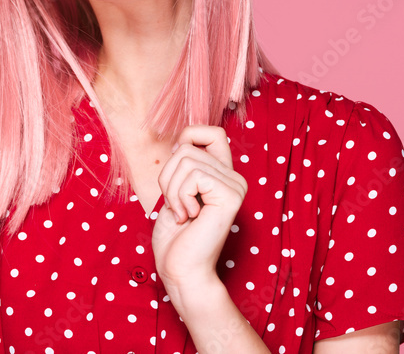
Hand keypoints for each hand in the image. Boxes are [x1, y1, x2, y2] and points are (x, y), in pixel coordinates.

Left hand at [151, 124, 247, 292]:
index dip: (189, 138)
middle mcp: (234, 177)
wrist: (181, 270)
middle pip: (188, 147)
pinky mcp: (230, 195)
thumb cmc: (175, 237)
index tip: (176, 169)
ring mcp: (235, 185)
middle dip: (168, 176)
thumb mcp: (174, 191)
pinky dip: (180, 196)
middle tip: (175, 204)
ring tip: (182, 213)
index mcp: (223, 175)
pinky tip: (189, 217)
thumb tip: (180, 143)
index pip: (212, 131)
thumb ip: (183, 166)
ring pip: (186, 159)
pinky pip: (194, 175)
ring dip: (172, 189)